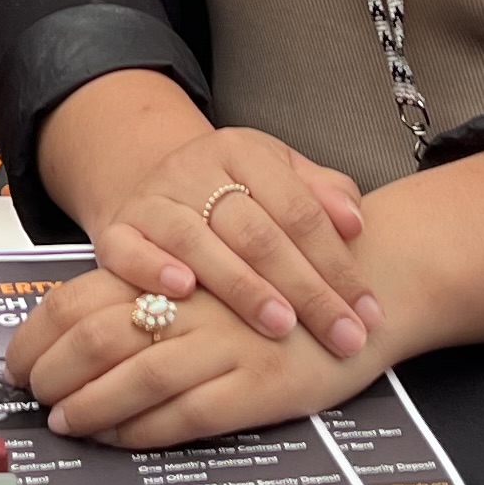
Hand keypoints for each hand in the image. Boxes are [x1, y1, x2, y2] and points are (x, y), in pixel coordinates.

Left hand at [6, 265, 389, 448]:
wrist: (371, 284)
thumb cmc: (284, 281)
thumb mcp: (213, 269)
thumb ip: (158, 286)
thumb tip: (82, 324)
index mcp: (177, 266)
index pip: (82, 294)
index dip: (38, 332)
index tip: (17, 359)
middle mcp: (195, 301)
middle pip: (97, 334)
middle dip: (52, 370)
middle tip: (32, 395)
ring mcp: (228, 344)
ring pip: (137, 377)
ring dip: (90, 406)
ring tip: (65, 423)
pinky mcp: (260, 385)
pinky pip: (187, 415)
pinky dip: (144, 430)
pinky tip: (120, 438)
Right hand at [89, 126, 377, 357]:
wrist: (152, 184)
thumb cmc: (232, 195)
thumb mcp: (279, 178)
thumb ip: (322, 196)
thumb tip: (355, 222)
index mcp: (243, 151)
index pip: (299, 208)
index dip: (337, 262)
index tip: (367, 310)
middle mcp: (195, 168)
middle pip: (257, 231)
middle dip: (305, 288)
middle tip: (341, 333)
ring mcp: (153, 199)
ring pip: (198, 241)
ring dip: (242, 286)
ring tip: (281, 325)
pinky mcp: (116, 230)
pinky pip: (128, 250)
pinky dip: (153, 269)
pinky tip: (184, 291)